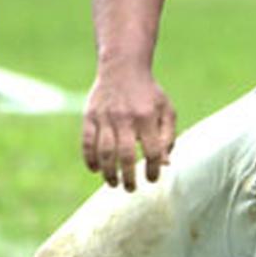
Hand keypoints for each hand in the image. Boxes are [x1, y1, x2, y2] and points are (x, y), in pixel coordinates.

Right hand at [82, 69, 175, 191]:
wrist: (123, 67)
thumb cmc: (149, 94)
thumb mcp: (166, 111)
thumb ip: (168, 137)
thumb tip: (164, 164)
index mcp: (147, 117)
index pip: (152, 151)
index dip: (153, 169)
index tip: (152, 178)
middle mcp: (125, 118)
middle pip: (125, 156)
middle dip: (129, 177)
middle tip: (131, 188)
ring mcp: (105, 117)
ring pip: (104, 152)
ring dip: (109, 173)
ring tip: (114, 183)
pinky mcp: (90, 115)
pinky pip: (87, 142)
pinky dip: (90, 159)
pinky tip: (96, 170)